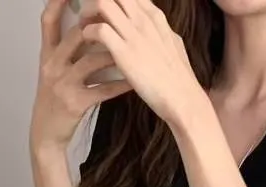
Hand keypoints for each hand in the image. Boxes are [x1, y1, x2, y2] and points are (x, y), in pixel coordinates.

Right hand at [31, 0, 132, 155]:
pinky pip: (102, 89)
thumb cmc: (55, 100)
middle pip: (75, 36)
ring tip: (132, 47)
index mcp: (47, 55)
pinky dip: (119, 84)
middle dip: (96, 25)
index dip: (58, 2)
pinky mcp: (75, 103)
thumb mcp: (54, 71)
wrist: (46, 135)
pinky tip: (132, 80)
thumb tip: (88, 27)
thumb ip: (67, 49)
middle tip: (117, 18)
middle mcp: (52, 66)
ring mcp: (63, 84)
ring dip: (113, 53)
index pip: (48, 21)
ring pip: (91, 61)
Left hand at [80, 0, 204, 128]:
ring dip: (88, 14)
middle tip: (89, 15)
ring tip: (84, 28)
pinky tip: (88, 42)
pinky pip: (99, 29)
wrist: (181, 98)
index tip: (103, 9)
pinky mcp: (124, 52)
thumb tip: (158, 26)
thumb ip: (160, 30)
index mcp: (154, 16)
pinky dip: (88, 33)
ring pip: (102, 4)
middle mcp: (143, 19)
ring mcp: (134, 34)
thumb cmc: (178, 77)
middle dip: (96, 1)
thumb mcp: (173, 43)